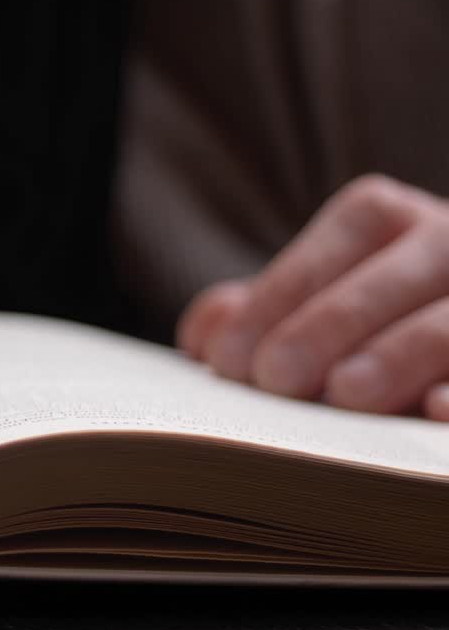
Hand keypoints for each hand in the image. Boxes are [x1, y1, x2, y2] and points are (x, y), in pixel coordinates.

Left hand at [179, 174, 448, 418]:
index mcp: (390, 218)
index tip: (231, 357)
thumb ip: (258, 312)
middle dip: (333, 324)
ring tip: (346, 394)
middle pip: (402, 271)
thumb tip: (205, 335)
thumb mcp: (309, 306)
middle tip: (276, 378)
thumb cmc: (361, 327)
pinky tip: (436, 411)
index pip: (344, 236)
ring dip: (403, 353)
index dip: (284, 293)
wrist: (443, 339)